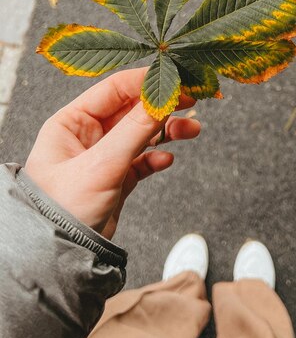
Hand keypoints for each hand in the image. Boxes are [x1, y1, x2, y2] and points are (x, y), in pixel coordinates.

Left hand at [25, 68, 199, 238]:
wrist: (60, 258)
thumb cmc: (63, 210)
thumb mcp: (102, 165)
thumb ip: (135, 130)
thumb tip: (163, 99)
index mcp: (72, 122)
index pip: (113, 89)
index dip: (146, 82)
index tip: (176, 79)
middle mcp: (86, 135)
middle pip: (132, 109)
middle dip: (162, 105)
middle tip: (192, 100)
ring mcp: (102, 156)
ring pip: (141, 133)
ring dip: (167, 130)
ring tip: (192, 130)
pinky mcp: (115, 177)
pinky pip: (142, 159)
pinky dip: (157, 156)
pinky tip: (166, 160)